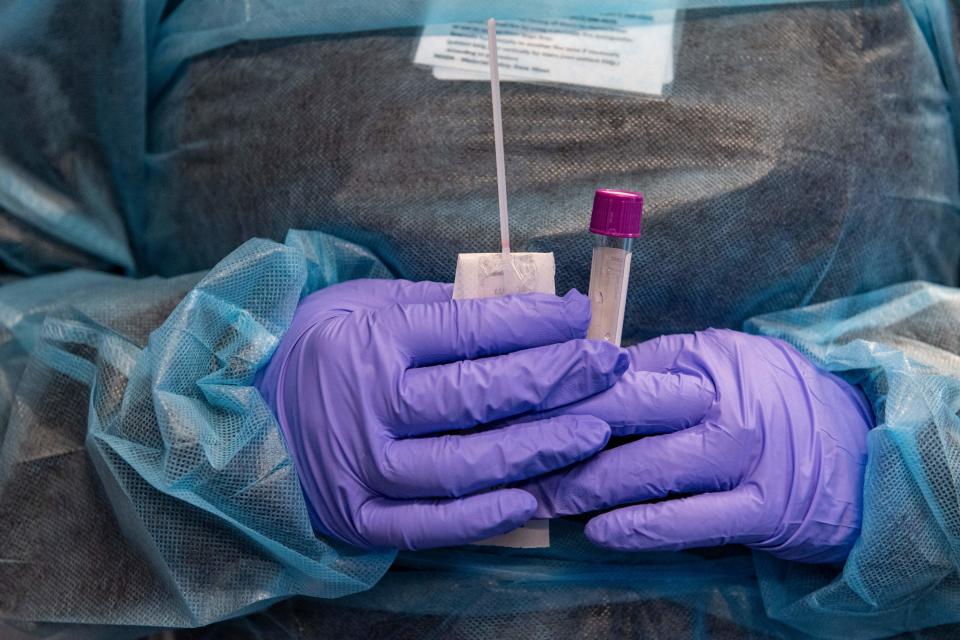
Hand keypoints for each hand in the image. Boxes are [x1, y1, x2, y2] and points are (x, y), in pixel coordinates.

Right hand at [254, 279, 627, 549]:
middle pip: (477, 395)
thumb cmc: (316, 350)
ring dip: (537, 448)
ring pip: (464, 465)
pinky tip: (533, 496)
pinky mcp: (358, 518)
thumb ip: (436, 309)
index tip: (580, 316)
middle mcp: (367, 406)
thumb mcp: (363, 306)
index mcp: (369, 341)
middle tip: (608, 364)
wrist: (243, 415)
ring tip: (593, 428)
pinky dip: (483, 516)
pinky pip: (429, 526)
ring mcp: (361, 469)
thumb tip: (520, 306)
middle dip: (555, 377)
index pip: (467, 330)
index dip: (532, 323)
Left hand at [523, 329, 872, 562]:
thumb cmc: (772, 401)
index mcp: (702, 360)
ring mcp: (743, 457)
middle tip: (505, 459)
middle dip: (557, 441)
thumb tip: (580, 374)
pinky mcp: (761, 509)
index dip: (559, 393)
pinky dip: (640, 527)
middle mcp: (721, 403)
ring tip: (538, 499)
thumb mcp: (719, 363)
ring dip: (585, 488)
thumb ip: (656, 368)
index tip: (513, 409)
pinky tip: (599, 532)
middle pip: (622, 418)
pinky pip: (689, 520)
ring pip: (647, 471)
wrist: (857, 449)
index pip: (616, 373)